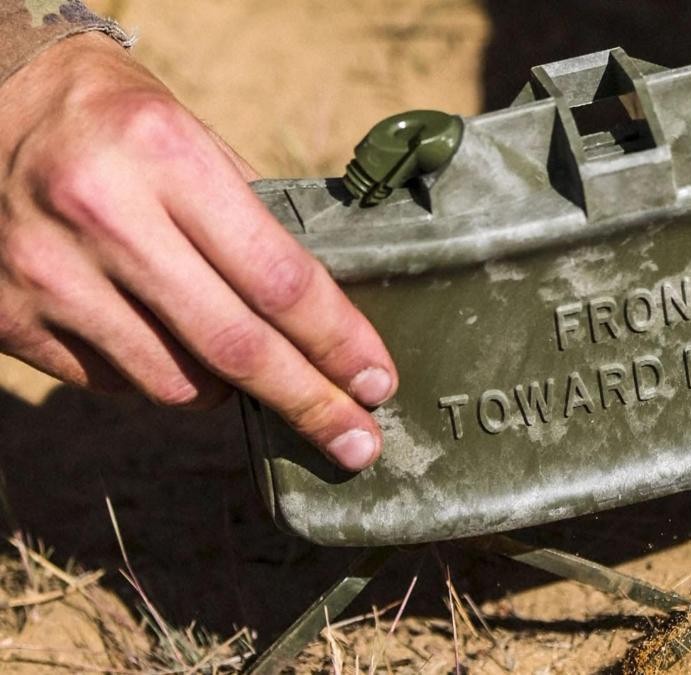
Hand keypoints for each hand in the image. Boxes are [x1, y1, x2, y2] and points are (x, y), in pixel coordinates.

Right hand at [0, 34, 394, 470]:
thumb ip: (250, 222)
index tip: (378, 381)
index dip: (339, 342)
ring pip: (177, 383)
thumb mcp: (193, 137)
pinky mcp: (8, 317)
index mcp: (165, 157)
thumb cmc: (114, 119)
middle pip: (236, 348)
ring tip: (247, 365)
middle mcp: (103, 216)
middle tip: (358, 441)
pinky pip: (117, 384)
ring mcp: (47, 274)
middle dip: (310, 403)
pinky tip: (169, 343)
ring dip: (231, 390)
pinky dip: (163, 377)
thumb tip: (324, 315)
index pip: (279, 279)